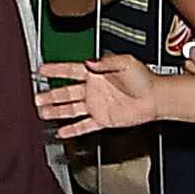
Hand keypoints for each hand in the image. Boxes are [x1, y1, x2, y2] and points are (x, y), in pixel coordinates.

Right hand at [36, 54, 164, 133]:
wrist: (156, 99)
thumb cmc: (145, 79)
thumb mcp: (125, 62)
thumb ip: (105, 62)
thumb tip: (89, 62)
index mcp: (96, 73)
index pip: (71, 70)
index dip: (56, 70)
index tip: (42, 70)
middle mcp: (93, 89)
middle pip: (66, 92)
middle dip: (50, 94)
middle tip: (37, 97)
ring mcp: (97, 105)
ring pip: (71, 109)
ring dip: (56, 110)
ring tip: (43, 112)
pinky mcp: (102, 119)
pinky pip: (84, 125)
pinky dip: (73, 129)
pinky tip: (62, 131)